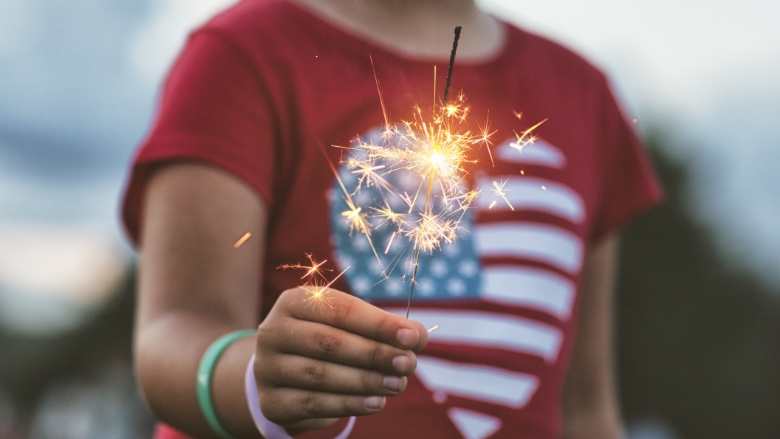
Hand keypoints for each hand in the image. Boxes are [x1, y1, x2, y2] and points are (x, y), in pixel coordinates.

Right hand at [253, 287, 427, 432]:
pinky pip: (314, 404)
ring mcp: (267, 368)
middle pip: (329, 342)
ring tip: (398, 384)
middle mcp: (274, 331)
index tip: (412, 336)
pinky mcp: (271, 401)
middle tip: (408, 364)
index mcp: (294, 302)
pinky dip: (349, 404)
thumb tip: (418, 336)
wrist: (283, 374)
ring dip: (366, 381)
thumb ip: (384, 328)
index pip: (340, 310)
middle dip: (375, 354)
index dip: (379, 324)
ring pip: (321, 375)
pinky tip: (376, 402)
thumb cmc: (327, 341)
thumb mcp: (350, 326)